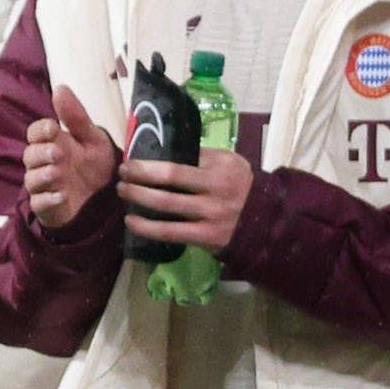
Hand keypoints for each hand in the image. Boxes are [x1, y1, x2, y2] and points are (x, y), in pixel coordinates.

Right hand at [24, 85, 121, 225]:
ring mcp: (44, 185)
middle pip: (30, 155)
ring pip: (32, 179)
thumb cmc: (96, 164)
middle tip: (57, 153)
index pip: (35, 133)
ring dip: (43, 175)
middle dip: (41, 153)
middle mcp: (43, 163)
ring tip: (57, 172)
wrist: (107, 198)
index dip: (40, 130)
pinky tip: (62, 196)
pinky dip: (48, 199)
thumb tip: (60, 87)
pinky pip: (40, 203)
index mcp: (52, 143)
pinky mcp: (47, 207)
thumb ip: (76, 117)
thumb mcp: (93, 139)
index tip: (52, 128)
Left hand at [116, 143, 255, 249]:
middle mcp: (215, 194)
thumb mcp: (229, 162)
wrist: (268, 217)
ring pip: (166, 209)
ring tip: (123, 195)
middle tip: (121, 179)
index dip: (146, 167)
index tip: (129, 165)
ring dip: (138, 201)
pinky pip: (171, 233)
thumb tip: (166, 150)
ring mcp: (211, 217)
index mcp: (219, 171)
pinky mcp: (208, 238)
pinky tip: (132, 222)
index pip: (175, 168)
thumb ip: (202, 156)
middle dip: (137, 182)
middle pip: (167, 186)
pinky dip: (147, 228)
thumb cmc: (241, 184)